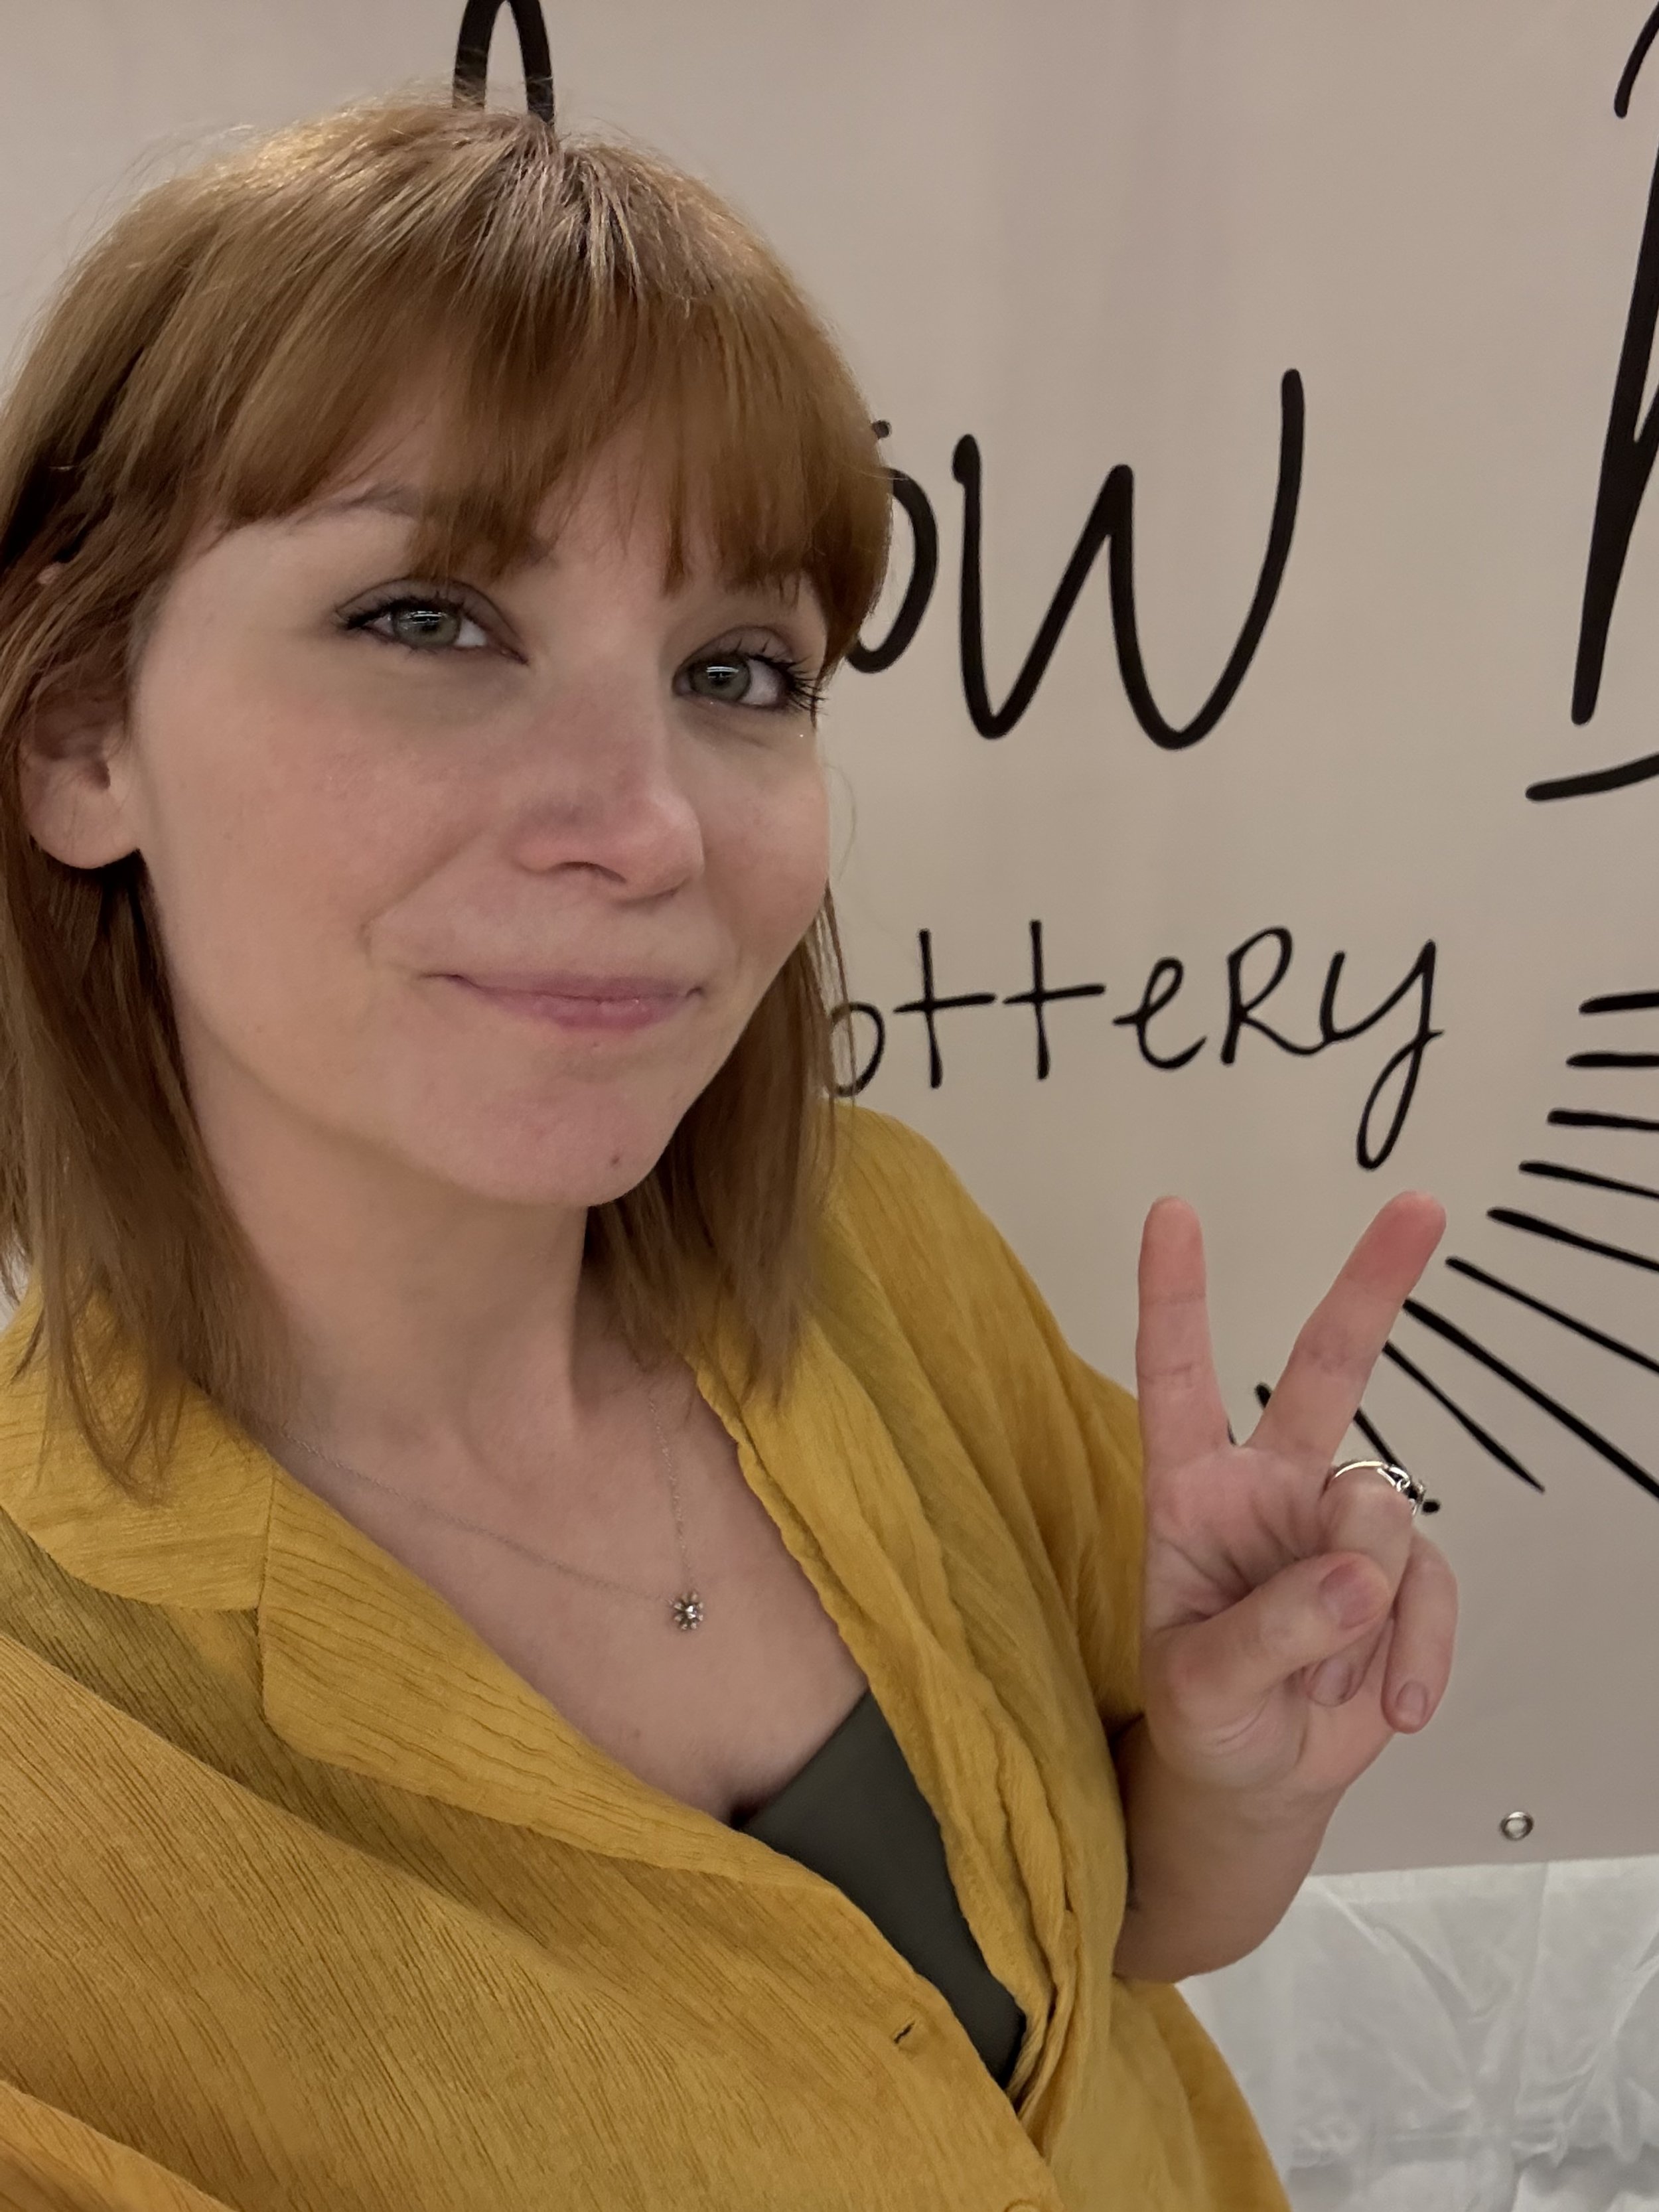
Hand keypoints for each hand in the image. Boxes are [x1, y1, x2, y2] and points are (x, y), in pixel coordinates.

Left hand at [1133, 1193, 1458, 1814]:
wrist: (1255, 1780)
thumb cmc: (1203, 1716)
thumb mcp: (1200, 1688)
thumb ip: (1266, 1631)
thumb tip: (1358, 1577)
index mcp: (1190, 1492)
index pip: (1177, 1379)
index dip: (1173, 1296)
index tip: (1172, 1211)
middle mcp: (1269, 1488)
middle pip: (1325, 1370)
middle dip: (1372, 1287)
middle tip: (1420, 1207)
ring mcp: (1339, 1528)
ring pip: (1382, 1518)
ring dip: (1360, 1616)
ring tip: (1319, 1680)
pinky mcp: (1400, 1577)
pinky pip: (1431, 1592)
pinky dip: (1418, 1655)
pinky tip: (1392, 1707)